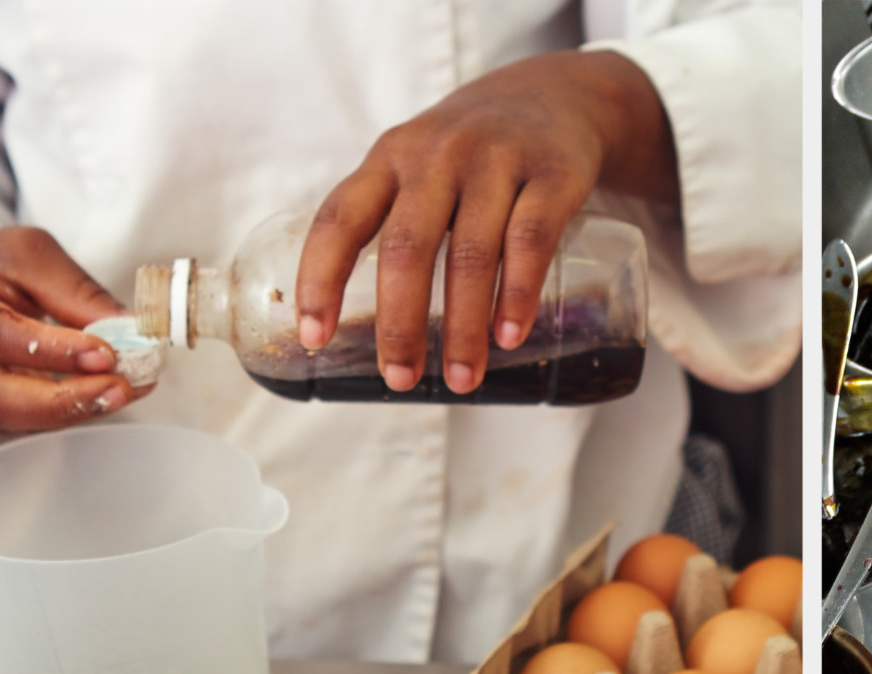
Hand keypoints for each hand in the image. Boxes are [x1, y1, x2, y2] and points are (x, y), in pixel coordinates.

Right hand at [0, 227, 142, 433]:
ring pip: (10, 421)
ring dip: (73, 412)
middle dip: (62, 400)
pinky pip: (24, 426)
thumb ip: (75, 292)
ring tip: (121, 393)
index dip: (52, 351)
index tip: (105, 354)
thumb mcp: (31, 255)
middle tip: (119, 388)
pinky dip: (70, 415)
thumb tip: (127, 331)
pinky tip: (105, 396)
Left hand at [296, 50, 676, 394]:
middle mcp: (437, 156)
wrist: (557, 95)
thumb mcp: (419, 164)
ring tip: (463, 379)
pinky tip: (511, 336)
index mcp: (390, 159)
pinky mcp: (552, 174)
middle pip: (406, 247)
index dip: (320, 278)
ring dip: (464, 326)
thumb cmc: (473, 153)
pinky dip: (517, 293)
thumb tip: (369, 328)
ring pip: (469, 252)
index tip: (314, 336)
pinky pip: (531, 240)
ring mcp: (496, 162)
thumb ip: (391, 222)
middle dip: (400, 323)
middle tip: (399, 378)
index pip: (340, 219)